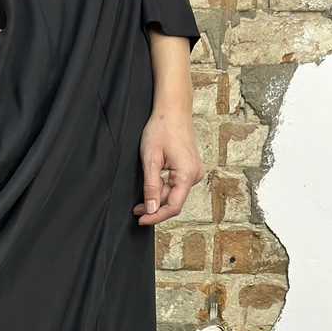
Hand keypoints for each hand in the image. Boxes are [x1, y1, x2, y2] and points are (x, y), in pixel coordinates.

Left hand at [133, 109, 204, 224]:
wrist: (173, 110)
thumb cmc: (162, 128)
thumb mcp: (150, 160)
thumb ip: (151, 187)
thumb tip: (151, 209)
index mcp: (187, 174)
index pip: (173, 207)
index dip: (156, 216)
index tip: (141, 220)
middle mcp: (195, 175)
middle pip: (174, 201)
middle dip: (154, 207)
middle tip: (136, 210)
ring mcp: (195, 172)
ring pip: (174, 194)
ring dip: (158, 198)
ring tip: (140, 198)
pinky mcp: (191, 169)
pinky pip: (177, 186)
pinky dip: (163, 189)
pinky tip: (152, 186)